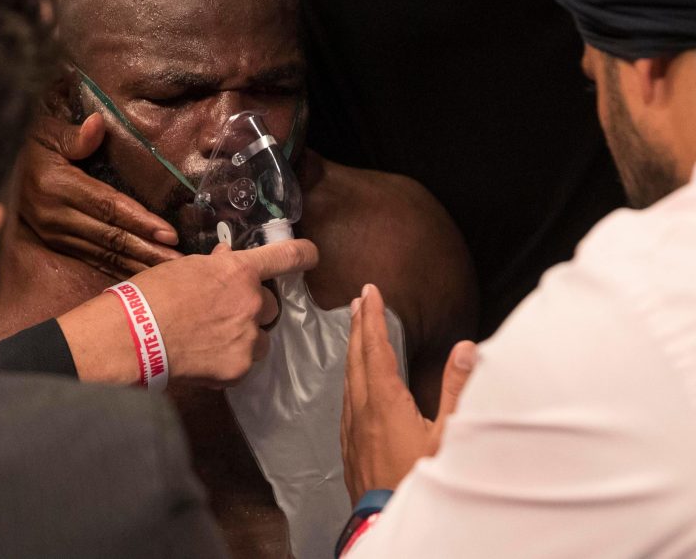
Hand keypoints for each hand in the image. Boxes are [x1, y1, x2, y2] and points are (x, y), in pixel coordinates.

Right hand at [19, 111, 182, 277]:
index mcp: (57, 186)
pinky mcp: (57, 244)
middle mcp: (56, 215)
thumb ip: (74, 135)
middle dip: (148, 250)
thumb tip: (97, 125)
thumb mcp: (45, 132)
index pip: (107, 207)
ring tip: (170, 273)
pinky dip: (120, 268)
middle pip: (111, 237)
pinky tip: (142, 276)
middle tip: (181, 263)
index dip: (140, 221)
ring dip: (138, 264)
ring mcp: (55, 234)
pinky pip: (93, 259)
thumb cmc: (30, 144)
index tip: (169, 233)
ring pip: (105, 253)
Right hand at [133, 241, 319, 385]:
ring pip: (260, 338)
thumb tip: (225, 257)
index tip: (311, 256)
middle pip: (269, 305)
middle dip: (251, 308)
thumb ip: (213, 265)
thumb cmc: (151, 295)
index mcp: (240, 271)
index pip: (288, 257)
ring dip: (245, 337)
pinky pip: (244, 363)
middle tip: (223, 313)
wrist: (131, 337)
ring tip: (212, 340)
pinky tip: (203, 359)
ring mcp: (247, 338)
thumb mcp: (183, 268)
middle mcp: (252, 303)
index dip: (304, 254)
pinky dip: (229, 361)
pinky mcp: (238, 369)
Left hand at [341, 284, 476, 502]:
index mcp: (384, 402)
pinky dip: (351, 376)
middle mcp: (362, 410)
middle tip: (359, 300)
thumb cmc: (423, 483)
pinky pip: (347, 399)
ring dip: (353, 349)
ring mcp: (353, 429)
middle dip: (358, 325)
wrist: (387, 523)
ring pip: (348, 377)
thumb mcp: (449, 436)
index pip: (376, 348)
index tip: (370, 291)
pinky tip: (356, 380)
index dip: (373, 317)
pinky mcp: (350, 445)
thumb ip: (457, 389)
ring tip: (356, 329)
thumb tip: (466, 348)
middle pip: (356, 357)